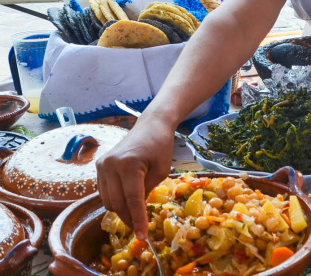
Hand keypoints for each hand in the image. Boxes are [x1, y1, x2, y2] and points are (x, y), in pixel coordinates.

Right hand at [96, 117, 174, 239]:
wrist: (150, 125)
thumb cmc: (160, 146)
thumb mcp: (160, 171)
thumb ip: (147, 190)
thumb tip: (136, 210)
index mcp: (128, 165)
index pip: (132, 199)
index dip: (138, 220)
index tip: (142, 235)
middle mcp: (110, 165)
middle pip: (116, 203)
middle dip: (128, 218)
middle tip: (141, 228)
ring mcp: (102, 165)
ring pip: (107, 200)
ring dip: (120, 210)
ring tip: (135, 214)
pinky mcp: (99, 165)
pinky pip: (104, 191)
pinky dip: (114, 199)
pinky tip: (127, 201)